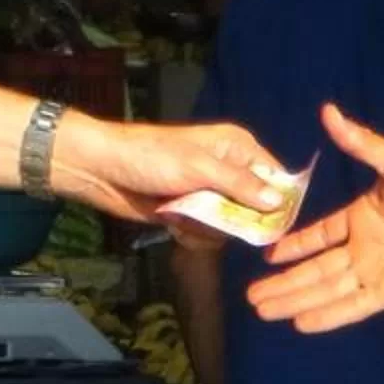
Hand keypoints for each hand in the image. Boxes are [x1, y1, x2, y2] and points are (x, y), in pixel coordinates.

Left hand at [52, 112, 298, 227]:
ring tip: (185, 217)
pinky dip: (195, 235)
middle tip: (216, 219)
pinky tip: (175, 225)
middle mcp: (231, 171)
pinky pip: (212, 235)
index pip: (277, 177)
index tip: (274, 223)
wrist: (103, 171)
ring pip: (235, 226)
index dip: (280, 202)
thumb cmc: (150, 158)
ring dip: (211, 229)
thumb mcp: (199, 168)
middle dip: (238, 220)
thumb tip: (279, 202)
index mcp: (238, 148)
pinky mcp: (195, 213)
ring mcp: (212, 194)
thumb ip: (240, 185)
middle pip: (259, 208)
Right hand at [246, 104, 383, 334]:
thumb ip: (361, 142)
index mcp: (361, 219)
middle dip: (284, 284)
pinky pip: (354, 306)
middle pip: (316, 270)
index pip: (319, 236)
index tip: (267, 257)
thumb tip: (329, 111)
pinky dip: (329, 316)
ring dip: (296, 300)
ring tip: (264, 312)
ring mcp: (376, 272)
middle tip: (252, 298)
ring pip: (328, 290)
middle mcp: (364, 248)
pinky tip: (301, 324)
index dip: (294, 247)